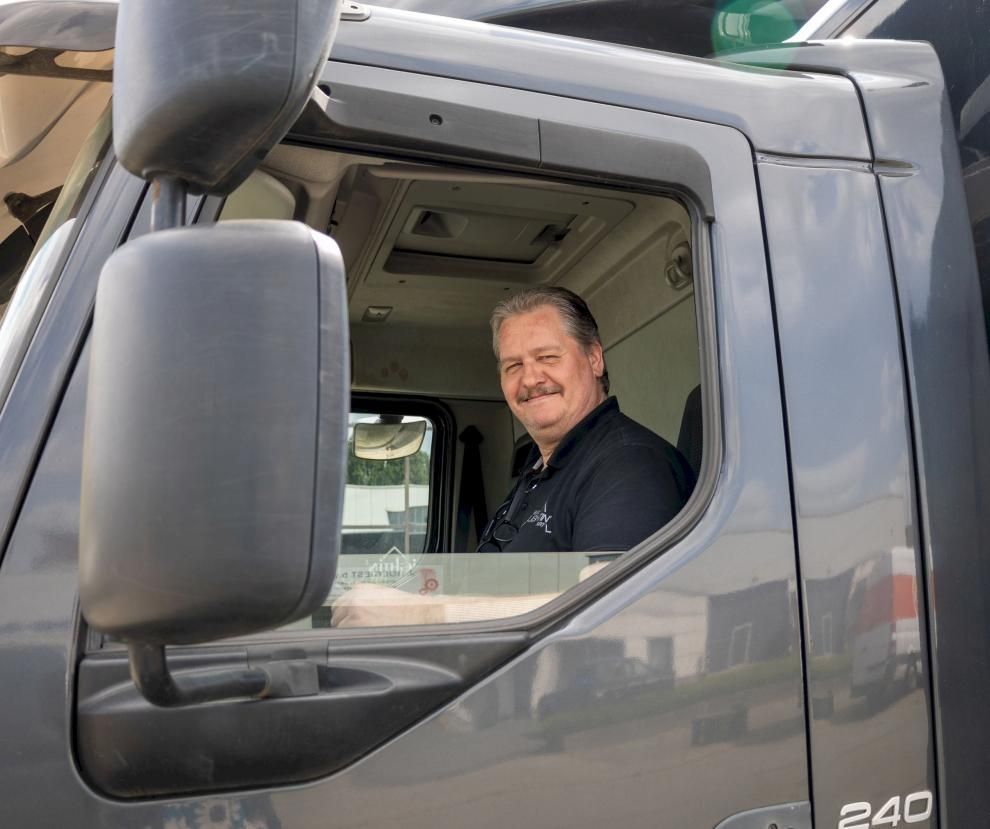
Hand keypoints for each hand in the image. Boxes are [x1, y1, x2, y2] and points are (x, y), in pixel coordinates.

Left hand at [331, 583, 445, 627]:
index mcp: (359, 589)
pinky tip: (367, 637)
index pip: (339, 603)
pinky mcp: (357, 627)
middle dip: (345, 622)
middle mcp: (354, 599)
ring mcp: (354, 613)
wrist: (419, 614)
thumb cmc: (407, 606)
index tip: (351, 619)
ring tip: (367, 633)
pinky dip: (353, 639)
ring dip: (349, 632)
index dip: (345, 614)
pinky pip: (345, 637)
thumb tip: (351, 601)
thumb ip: (364, 595)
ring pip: (339, 627)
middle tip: (360, 628)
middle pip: (336, 615)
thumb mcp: (383, 593)